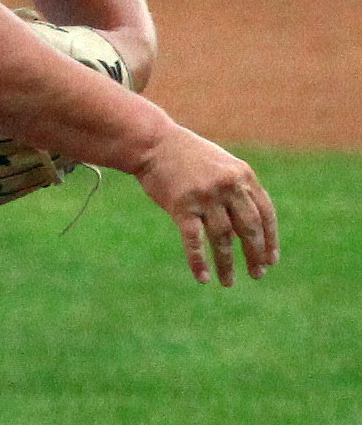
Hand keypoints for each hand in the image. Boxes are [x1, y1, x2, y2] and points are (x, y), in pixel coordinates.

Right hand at [134, 128, 279, 286]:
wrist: (154, 143)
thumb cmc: (188, 156)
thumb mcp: (222, 165)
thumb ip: (239, 189)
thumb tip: (253, 226)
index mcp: (243, 176)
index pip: (265, 213)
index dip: (270, 239)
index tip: (271, 261)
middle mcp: (228, 186)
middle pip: (249, 228)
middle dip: (255, 255)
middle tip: (257, 275)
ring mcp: (205, 196)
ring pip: (222, 238)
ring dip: (227, 264)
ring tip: (228, 282)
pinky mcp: (181, 206)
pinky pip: (194, 240)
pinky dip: (198, 261)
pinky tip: (203, 277)